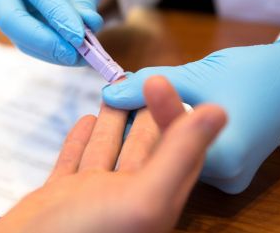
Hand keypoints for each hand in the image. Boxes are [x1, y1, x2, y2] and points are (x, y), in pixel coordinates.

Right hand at [0, 0, 107, 65]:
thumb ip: (82, 4)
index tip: (80, 38)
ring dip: (51, 52)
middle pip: (12, 20)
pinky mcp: (11, 24)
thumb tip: (82, 36)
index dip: (60, 19)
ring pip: (19, 37)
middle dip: (45, 42)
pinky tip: (71, 56)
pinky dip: (50, 52)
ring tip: (80, 57)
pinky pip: (27, 43)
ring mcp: (0, 6)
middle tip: (73, 54)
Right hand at [0, 77, 225, 232]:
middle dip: (145, 112)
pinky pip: (75, 161)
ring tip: (116, 91)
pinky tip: (85, 121)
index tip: (166, 81)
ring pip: (108, 150)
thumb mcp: (144, 197)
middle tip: (143, 78)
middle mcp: (126, 198)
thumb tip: (219, 111)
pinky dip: (81, 140)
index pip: (175, 149)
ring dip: (114, 122)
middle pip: (143, 146)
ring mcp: (91, 197)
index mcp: (155, 200)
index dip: (175, 114)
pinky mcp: (60, 196)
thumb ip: (179, 155)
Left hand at [103, 33, 279, 192]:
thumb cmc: (251, 72)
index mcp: (225, 157)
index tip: (116, 98)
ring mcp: (231, 177)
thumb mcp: (196, 74)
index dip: (135, 118)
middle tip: (124, 99)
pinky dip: (179, 138)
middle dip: (146, 125)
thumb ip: (152, 86)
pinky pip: (194, 156)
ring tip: (140, 105)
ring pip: (180, 156)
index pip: (163, 141)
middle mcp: (228, 177)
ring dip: (161, 132)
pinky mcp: (231, 172)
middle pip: (170, 154)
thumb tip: (111, 93)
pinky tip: (164, 117)